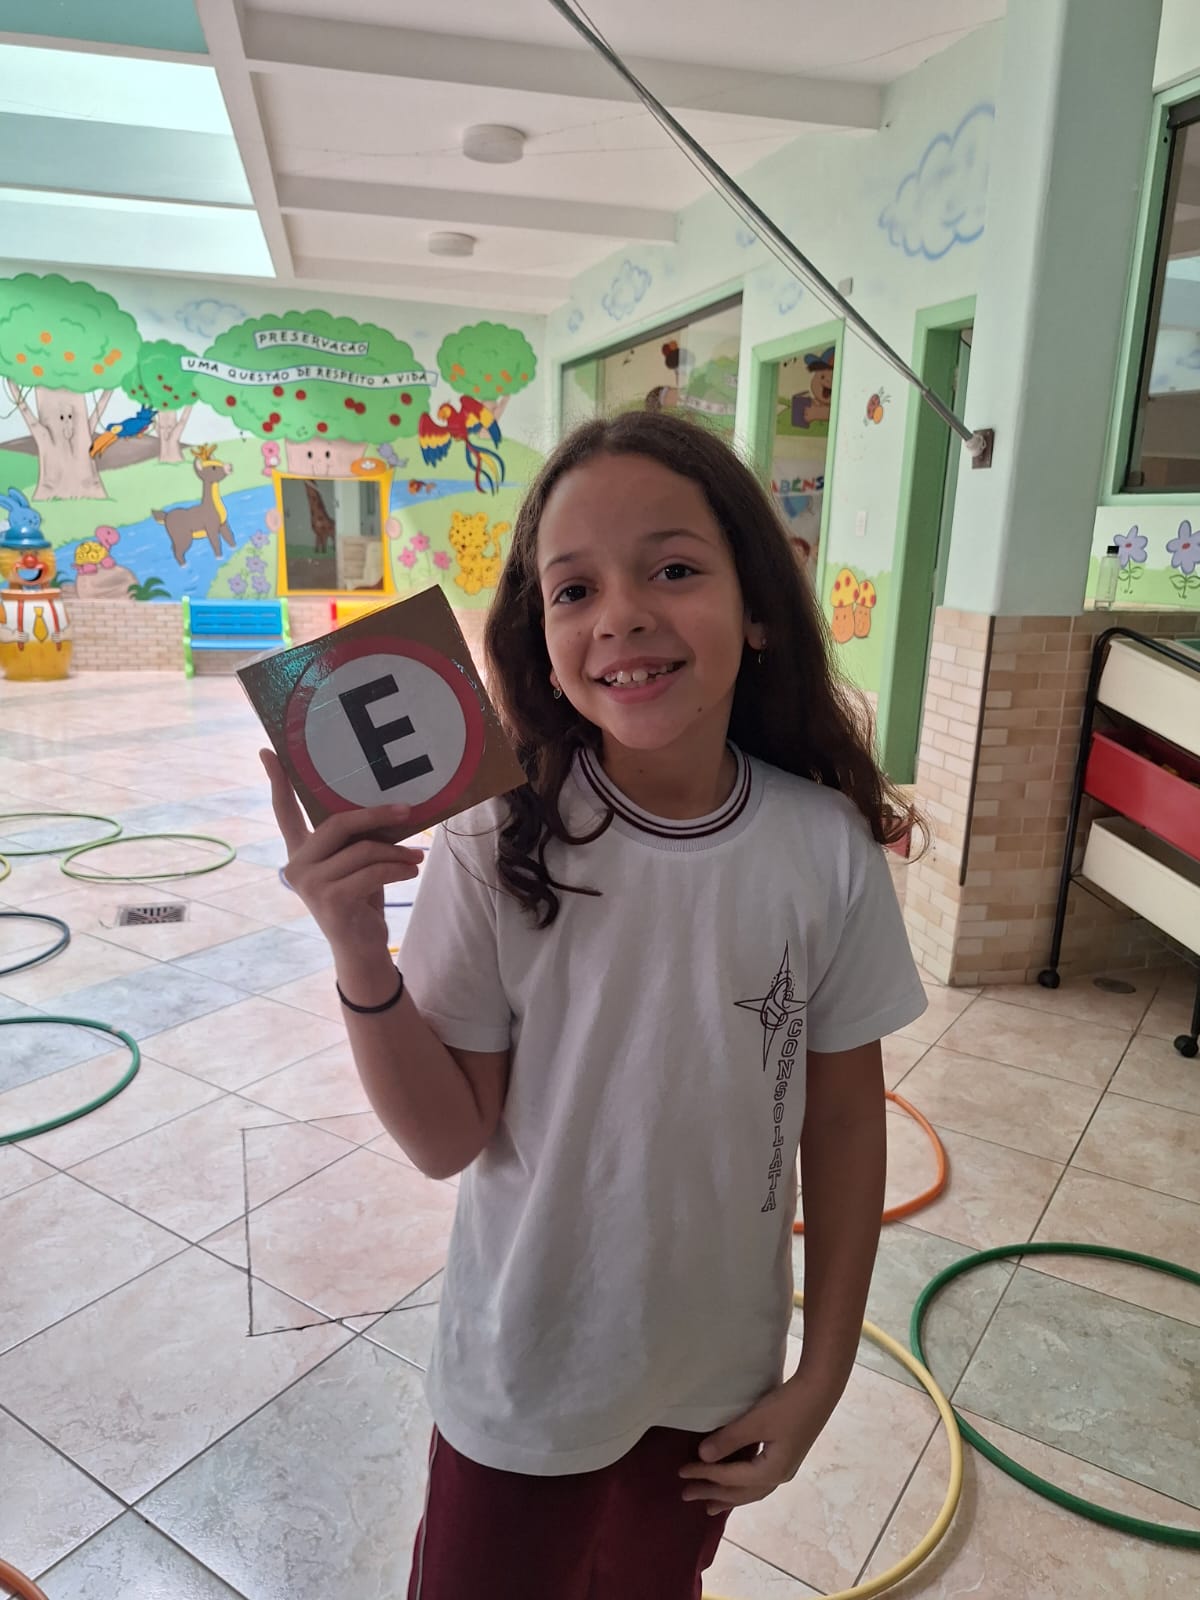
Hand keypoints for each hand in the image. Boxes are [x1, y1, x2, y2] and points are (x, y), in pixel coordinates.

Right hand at [261, 749, 424, 955]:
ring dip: (396, 852)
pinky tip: (411, 871)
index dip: (277, 781)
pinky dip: (397, 869)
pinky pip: (371, 872)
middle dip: (377, 815)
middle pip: (337, 823)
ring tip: (416, 857)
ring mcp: (309, 883)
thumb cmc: (362, 899)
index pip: (284, 811)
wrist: (362, 948)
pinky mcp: (329, 900)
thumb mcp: (357, 863)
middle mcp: (297, 865)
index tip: (266, 750)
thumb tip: (389, 806)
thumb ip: (357, 838)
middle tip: (408, 811)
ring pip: (362, 850)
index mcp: (301, 851)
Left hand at [678, 1376, 833, 1514]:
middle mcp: (778, 1477)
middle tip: (687, 1496)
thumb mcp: (755, 1421)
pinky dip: (742, 1484)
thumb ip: (729, 1440)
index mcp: (770, 1472)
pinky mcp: (786, 1457)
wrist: (820, 1391)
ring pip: (751, 1490)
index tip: (681, 1472)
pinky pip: (757, 1480)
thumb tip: (702, 1457)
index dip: (704, 1475)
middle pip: (740, 1493)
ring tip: (711, 1505)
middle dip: (713, 1495)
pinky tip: (736, 1481)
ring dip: (729, 1496)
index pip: (729, 1478)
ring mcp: (784, 1468)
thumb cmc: (787, 1406)